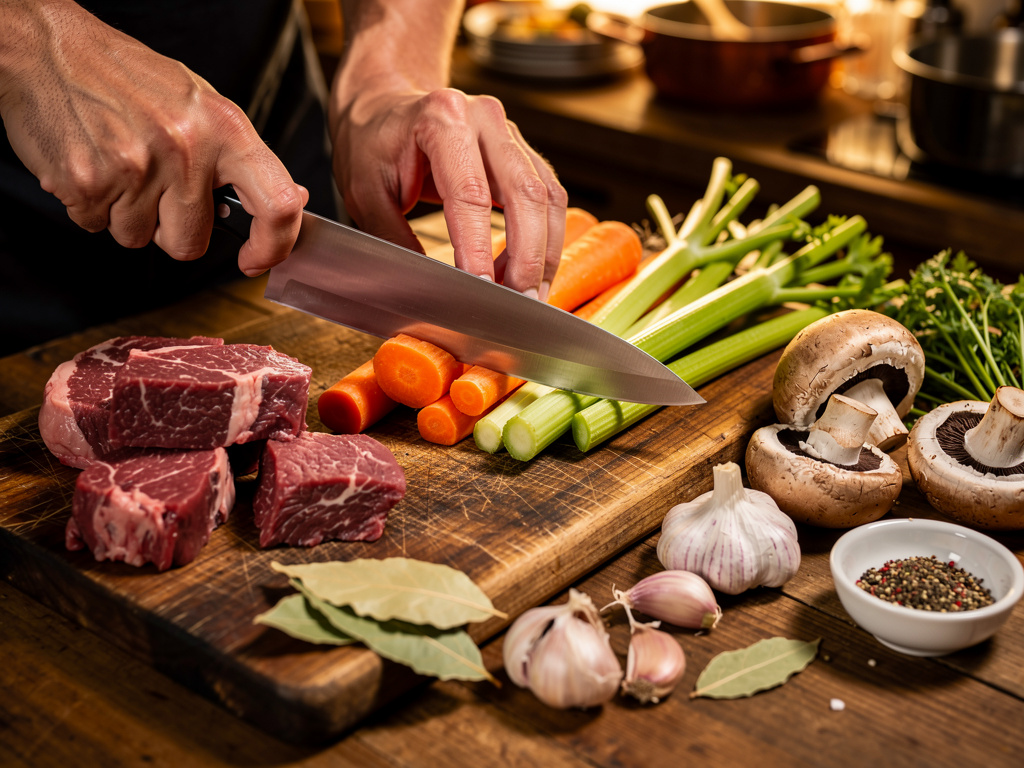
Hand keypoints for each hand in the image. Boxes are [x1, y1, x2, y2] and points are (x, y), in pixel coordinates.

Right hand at [0, 0, 306, 275]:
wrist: (49, 48)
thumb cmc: (129, 79)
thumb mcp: (202, 106)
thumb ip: (242, 159)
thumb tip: (292, 201)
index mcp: (226, 129)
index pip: (277, 205)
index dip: (274, 247)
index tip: (256, 260)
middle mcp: (186, 149)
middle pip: (190, 244)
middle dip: (170, 230)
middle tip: (154, 187)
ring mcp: (135, 168)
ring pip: (138, 239)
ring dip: (126, 215)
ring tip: (117, 164)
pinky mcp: (87, 182)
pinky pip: (97, 227)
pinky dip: (91, 206)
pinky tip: (91, 164)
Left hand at [331, 86, 566, 296]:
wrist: (383, 107)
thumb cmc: (372, 146)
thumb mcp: (366, 196)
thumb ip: (397, 243)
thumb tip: (430, 292)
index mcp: (441, 119)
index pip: (470, 194)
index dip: (479, 247)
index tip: (482, 289)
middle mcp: (484, 119)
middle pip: (526, 193)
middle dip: (528, 256)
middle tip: (520, 301)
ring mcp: (510, 133)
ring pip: (548, 198)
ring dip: (544, 252)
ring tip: (528, 294)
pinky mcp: (523, 153)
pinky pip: (549, 199)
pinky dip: (545, 239)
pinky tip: (528, 271)